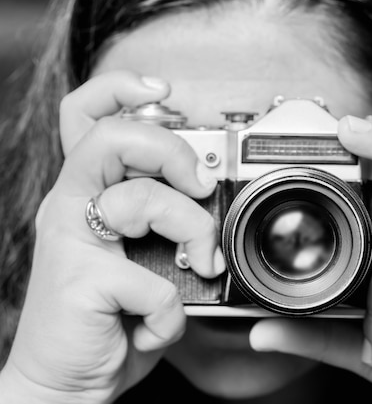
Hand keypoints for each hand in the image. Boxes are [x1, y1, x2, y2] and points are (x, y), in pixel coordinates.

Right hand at [0, 71, 223, 402]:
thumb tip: (215, 204)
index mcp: (88, 193)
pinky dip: (169, 312)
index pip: (87, 116)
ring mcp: (71, 241)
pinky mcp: (80, 281)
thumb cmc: (108, 317)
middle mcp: (72, 206)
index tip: (162, 91)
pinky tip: (155, 325)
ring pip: (142, 200)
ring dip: (193, 235)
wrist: (64, 380)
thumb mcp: (140, 259)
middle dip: (173, 153)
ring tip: (201, 267)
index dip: (120, 89)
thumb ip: (166, 225)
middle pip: (113, 136)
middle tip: (200, 188)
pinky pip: (152, 282)